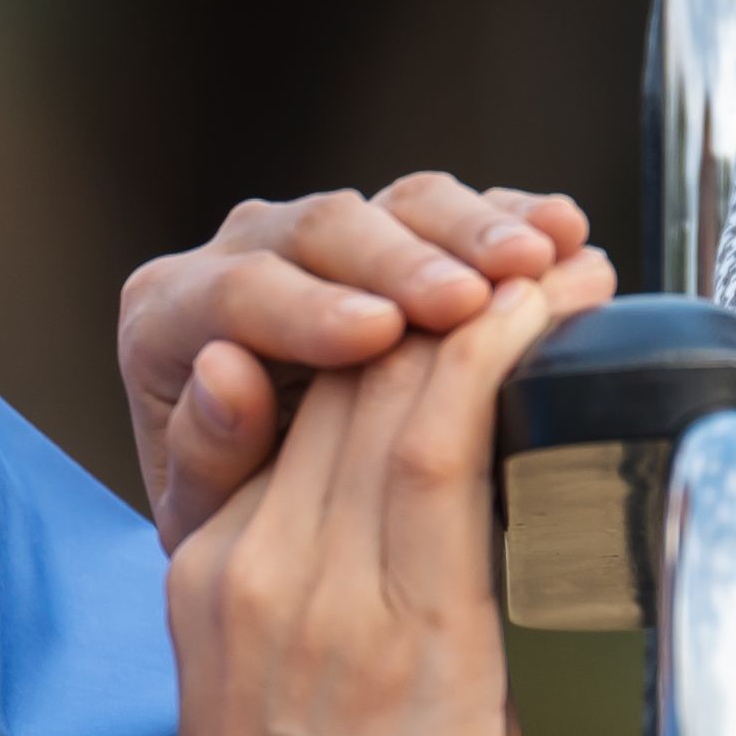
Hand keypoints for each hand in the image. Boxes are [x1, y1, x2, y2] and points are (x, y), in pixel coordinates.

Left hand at [119, 180, 596, 547]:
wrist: (286, 530)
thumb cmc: (234, 528)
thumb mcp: (209, 517)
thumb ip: (206, 449)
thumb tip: (223, 370)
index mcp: (170, 313)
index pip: (235, 292)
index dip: (308, 308)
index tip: (377, 334)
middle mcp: (245, 251)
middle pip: (323, 227)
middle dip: (403, 260)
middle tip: (467, 298)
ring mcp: (330, 236)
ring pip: (401, 204)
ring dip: (475, 229)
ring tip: (536, 261)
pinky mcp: (403, 235)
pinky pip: (461, 211)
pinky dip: (515, 217)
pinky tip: (565, 234)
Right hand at [157, 258, 607, 735]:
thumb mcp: (270, 704)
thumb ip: (321, 603)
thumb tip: (424, 544)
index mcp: (210, 569)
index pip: (300, 399)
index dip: (393, 322)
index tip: (476, 291)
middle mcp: (254, 560)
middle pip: (347, 370)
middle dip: (451, 289)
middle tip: (545, 243)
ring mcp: (320, 591)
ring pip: (399, 382)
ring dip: (500, 299)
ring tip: (573, 259)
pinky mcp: (402, 636)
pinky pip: (446, 445)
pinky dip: (512, 358)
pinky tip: (566, 317)